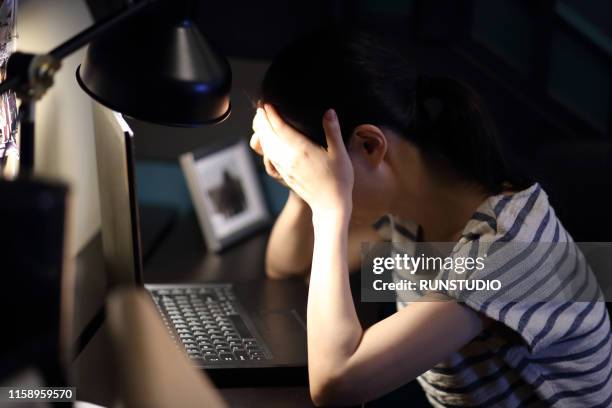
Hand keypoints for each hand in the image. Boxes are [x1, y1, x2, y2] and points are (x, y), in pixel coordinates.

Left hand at [252, 105, 353, 219]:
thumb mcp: (340, 153)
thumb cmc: (339, 180)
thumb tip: (329, 111)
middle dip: (262, 121)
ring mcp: (285, 168)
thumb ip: (333, 131)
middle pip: (269, 136)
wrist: (330, 206)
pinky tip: (266, 142)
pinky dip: (265, 146)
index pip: (280, 128)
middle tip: (260, 109)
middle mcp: (289, 158)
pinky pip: (270, 158)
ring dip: (261, 133)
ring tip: (260, 122)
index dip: (272, 115)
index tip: (266, 105)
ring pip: (267, 147)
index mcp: (302, 150)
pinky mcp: (285, 175)